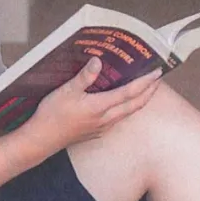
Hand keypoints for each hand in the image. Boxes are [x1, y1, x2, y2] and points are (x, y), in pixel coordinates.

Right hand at [24, 57, 163, 156]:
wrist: (42, 140)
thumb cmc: (52, 115)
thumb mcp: (66, 91)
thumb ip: (85, 76)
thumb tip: (98, 61)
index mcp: (100, 107)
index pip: (130, 93)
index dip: (145, 83)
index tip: (157, 73)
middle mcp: (106, 119)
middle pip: (134, 105)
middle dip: (148, 92)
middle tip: (157, 79)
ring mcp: (102, 128)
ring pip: (127, 113)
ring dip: (139, 101)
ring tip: (145, 90)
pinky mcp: (96, 132)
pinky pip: (118, 119)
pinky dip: (126, 109)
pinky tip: (122, 104)